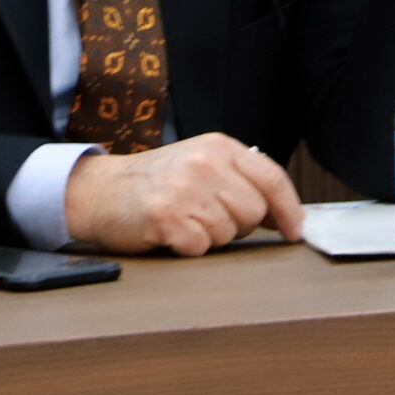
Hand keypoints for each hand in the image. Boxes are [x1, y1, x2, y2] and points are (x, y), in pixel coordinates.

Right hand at [63, 133, 304, 254]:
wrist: (99, 190)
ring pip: (228, 233)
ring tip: (185, 220)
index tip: (296, 231)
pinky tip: (171, 233)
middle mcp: (205, 163)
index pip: (272, 178)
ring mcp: (185, 189)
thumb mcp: (201, 163)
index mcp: (219, 147)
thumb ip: (239, 179)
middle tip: (208, 217)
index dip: (289, 209)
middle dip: (239, 225)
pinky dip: (188, 247)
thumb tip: (283, 215)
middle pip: (254, 212)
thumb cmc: (156, 182)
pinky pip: (200, 247)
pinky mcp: (165, 217)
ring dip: (210, 236)